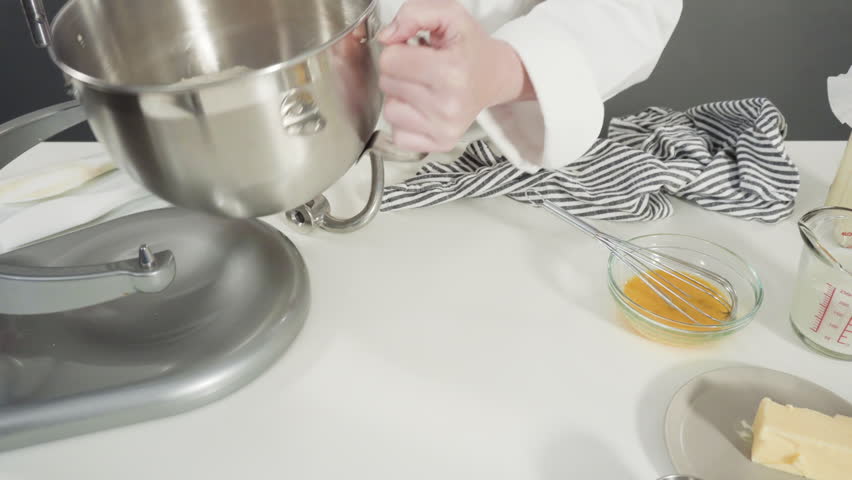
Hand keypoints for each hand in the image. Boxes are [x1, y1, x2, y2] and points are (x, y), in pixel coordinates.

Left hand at [377, 0, 533, 151]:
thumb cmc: (470, 48)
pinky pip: (398, 136)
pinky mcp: (442, 143)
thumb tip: (386, 37)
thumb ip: (414, 13)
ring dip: (399, 98)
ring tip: (421, 88)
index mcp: (450, 70)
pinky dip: (404, 122)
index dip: (398, 50)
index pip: (390, 60)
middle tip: (421, 69)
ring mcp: (445, 128)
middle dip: (398, 72)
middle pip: (386, 84)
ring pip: (389, 111)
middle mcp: (448, 104)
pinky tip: (421, 109)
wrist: (494, 76)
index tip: (415, 51)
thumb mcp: (449, 16)